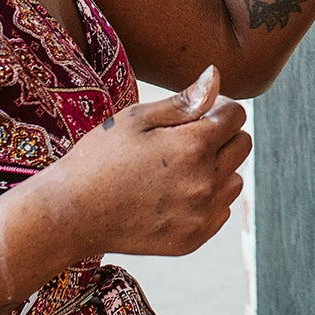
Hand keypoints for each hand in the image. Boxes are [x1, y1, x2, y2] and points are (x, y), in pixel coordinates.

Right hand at [31, 66, 249, 259]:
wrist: (72, 213)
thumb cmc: (99, 158)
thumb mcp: (137, 119)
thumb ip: (184, 101)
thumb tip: (216, 76)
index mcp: (193, 146)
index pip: (236, 115)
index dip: (219, 107)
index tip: (196, 112)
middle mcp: (205, 182)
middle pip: (242, 145)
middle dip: (222, 135)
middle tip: (185, 139)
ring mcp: (201, 214)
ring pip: (235, 179)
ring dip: (218, 169)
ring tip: (178, 169)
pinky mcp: (194, 238)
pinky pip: (220, 210)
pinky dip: (206, 199)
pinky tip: (174, 194)